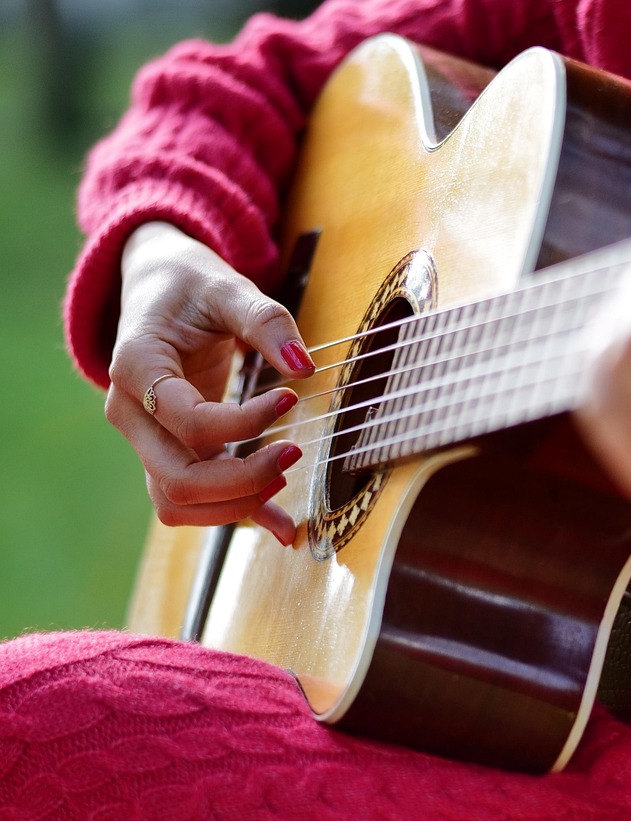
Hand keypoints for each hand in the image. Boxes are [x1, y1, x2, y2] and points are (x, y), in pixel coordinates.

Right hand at [106, 222, 315, 544]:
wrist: (157, 288)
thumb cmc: (190, 286)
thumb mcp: (227, 286)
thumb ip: (265, 320)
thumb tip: (303, 367)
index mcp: (137, 367)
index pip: (188, 421)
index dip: (243, 422)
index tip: (288, 399)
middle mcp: (131, 413)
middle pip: (176, 479)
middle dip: (241, 479)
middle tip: (293, 453)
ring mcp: (145, 439)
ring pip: (176, 502)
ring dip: (234, 505)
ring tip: (285, 474)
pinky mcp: (169, 451)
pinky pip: (192, 500)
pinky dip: (235, 515)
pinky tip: (282, 526)